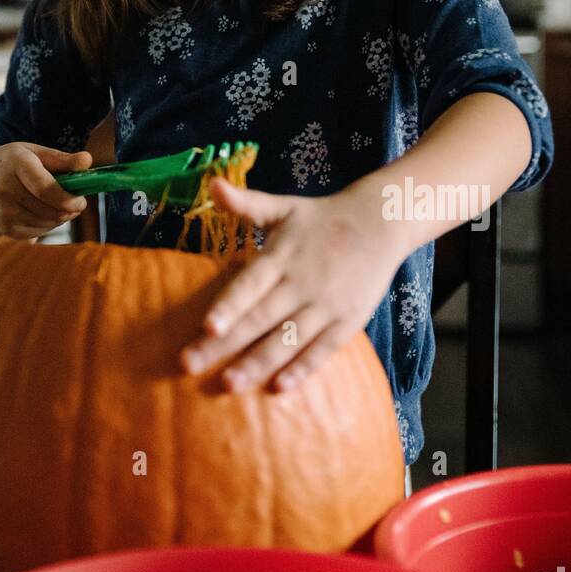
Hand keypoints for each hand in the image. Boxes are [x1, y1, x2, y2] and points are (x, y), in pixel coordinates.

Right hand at [0, 142, 91, 242]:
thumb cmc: (5, 165)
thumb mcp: (29, 153)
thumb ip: (60, 159)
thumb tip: (88, 160)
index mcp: (15, 162)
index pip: (46, 188)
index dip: (68, 198)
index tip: (81, 200)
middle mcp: (6, 188)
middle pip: (51, 209)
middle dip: (70, 209)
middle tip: (77, 204)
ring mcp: (3, 212)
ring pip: (48, 222)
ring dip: (61, 217)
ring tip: (60, 206)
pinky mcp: (5, 229)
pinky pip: (39, 232)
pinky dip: (48, 225)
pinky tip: (43, 213)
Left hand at [179, 177, 402, 392]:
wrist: (380, 223)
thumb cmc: (321, 218)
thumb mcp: (283, 206)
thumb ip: (246, 203)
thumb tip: (212, 184)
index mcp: (281, 256)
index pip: (250, 284)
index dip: (229, 306)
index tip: (207, 327)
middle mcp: (300, 283)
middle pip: (258, 319)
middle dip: (224, 345)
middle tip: (190, 364)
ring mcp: (325, 306)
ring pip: (286, 340)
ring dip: (257, 364)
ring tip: (230, 385)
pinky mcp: (347, 322)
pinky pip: (322, 350)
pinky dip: (302, 369)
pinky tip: (279, 387)